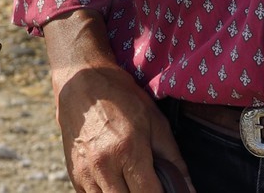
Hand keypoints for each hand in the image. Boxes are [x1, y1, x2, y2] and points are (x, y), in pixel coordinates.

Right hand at [42, 10, 190, 192]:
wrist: (81, 82)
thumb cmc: (121, 98)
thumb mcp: (155, 122)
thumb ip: (174, 159)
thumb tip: (190, 189)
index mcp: (128, 151)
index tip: (167, 190)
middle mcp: (103, 166)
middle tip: (150, 184)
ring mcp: (85, 173)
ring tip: (133, 183)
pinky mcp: (74, 175)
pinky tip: (116, 182)